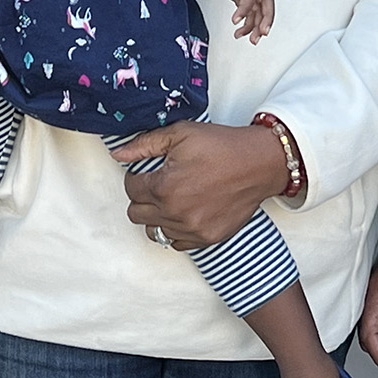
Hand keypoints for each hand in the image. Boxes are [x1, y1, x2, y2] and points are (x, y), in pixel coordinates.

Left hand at [116, 120, 289, 248]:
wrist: (259, 163)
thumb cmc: (221, 146)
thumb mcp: (180, 134)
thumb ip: (144, 144)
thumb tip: (118, 155)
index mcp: (163, 187)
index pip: (130, 188)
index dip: (136, 176)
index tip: (149, 170)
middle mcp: (174, 213)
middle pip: (136, 213)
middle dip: (142, 196)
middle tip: (159, 183)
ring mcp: (191, 230)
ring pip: (153, 230)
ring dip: (156, 215)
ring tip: (171, 198)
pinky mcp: (207, 239)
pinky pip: (176, 243)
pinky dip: (176, 230)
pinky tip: (185, 212)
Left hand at [184, 0, 275, 41]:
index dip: (245, 7)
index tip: (235, 20)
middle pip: (266, 1)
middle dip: (267, 17)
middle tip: (262, 32)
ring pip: (261, 9)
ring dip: (259, 25)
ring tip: (252, 40)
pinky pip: (253, 11)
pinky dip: (250, 23)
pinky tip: (241, 33)